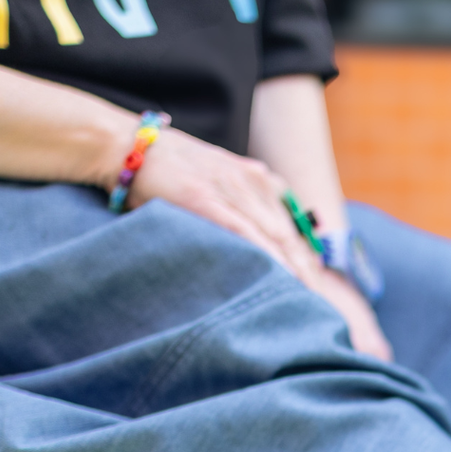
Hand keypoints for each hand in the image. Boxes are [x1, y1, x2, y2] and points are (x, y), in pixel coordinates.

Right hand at [125, 129, 389, 359]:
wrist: (128, 147)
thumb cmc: (168, 171)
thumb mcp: (217, 183)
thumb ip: (239, 208)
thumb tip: (257, 246)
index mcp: (258, 179)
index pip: (293, 226)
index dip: (309, 258)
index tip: (319, 288)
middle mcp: (253, 182)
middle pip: (291, 235)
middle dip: (309, 271)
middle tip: (321, 304)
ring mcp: (231, 189)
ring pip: (274, 235)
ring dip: (294, 271)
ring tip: (306, 301)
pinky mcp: (207, 199)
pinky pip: (244, 231)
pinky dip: (264, 255)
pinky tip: (278, 276)